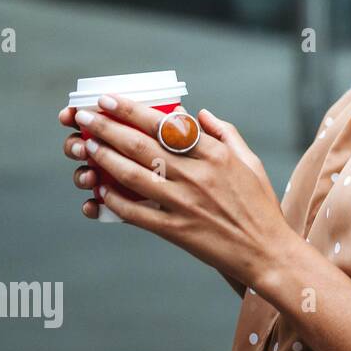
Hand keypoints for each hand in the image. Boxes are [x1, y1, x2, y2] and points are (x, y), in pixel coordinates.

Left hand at [58, 95, 295, 288]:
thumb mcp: (250, 162)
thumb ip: (226, 134)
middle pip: (143, 145)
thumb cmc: (260, 205)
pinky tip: (98, 190)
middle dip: (108, 127)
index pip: (167, 124)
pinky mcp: (176, 229)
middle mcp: (198, 175)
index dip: (134, 110)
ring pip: (134, 175)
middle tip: (83, 116)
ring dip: (104, 158)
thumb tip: (200, 112)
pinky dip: (114, 201)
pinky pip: (136, 213)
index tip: (111, 100)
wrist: (266, 250)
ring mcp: (185, 203)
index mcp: (217, 155)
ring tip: (85, 145)